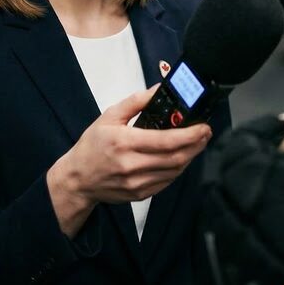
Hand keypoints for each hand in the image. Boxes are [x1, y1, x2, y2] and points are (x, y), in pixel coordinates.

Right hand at [47, 85, 212, 236]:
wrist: (78, 179)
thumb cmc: (92, 146)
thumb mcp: (109, 116)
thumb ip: (136, 102)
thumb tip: (159, 90)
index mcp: (124, 143)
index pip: (166, 141)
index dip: (190, 135)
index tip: (202, 126)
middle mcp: (132, 166)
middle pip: (176, 158)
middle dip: (196, 144)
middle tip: (205, 132)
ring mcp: (137, 183)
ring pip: (175, 171)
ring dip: (190, 156)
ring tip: (196, 143)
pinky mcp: (140, 194)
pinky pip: (167, 181)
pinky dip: (178, 168)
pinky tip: (181, 157)